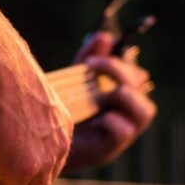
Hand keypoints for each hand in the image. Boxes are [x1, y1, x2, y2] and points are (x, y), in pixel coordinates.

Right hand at [0, 45, 73, 184]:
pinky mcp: (22, 170)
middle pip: (43, 184)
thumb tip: (2, 115)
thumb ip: (22, 115)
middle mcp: (60, 147)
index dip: (33, 176)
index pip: (51, 162)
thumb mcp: (23, 97)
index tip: (16, 184)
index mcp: (62, 127)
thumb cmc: (2, 72)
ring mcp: (43, 161)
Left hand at [64, 31, 156, 169]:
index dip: (119, 63)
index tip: (91, 60)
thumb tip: (105, 36)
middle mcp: (127, 112)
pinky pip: (124, 130)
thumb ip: (89, 57)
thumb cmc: (60, 109)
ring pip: (145, 110)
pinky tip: (93, 120)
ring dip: (121, 96)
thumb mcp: (74, 78)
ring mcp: (123, 132)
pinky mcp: (110, 148)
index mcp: (122, 93)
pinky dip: (109, 121)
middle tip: (91, 66)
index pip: (136, 73)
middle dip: (117, 71)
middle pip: (141, 86)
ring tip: (96, 96)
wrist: (39, 142)